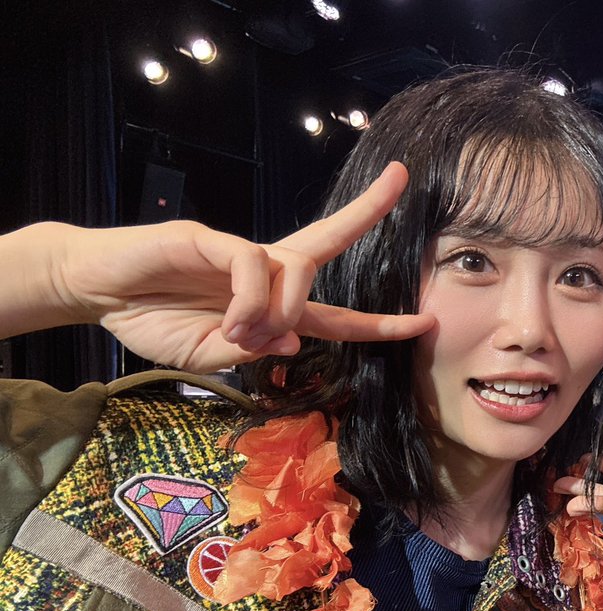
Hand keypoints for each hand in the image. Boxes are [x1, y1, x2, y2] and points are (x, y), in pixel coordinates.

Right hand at [51, 162, 432, 371]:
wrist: (94, 292)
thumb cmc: (152, 322)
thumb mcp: (208, 356)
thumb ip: (250, 350)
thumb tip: (294, 339)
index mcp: (271, 303)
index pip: (336, 314)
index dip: (379, 323)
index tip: (422, 321)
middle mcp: (264, 270)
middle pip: (328, 240)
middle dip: (367, 210)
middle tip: (400, 177)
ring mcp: (238, 250)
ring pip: (295, 271)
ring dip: (279, 312)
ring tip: (238, 335)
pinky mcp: (210, 238)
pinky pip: (253, 266)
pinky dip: (249, 301)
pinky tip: (227, 321)